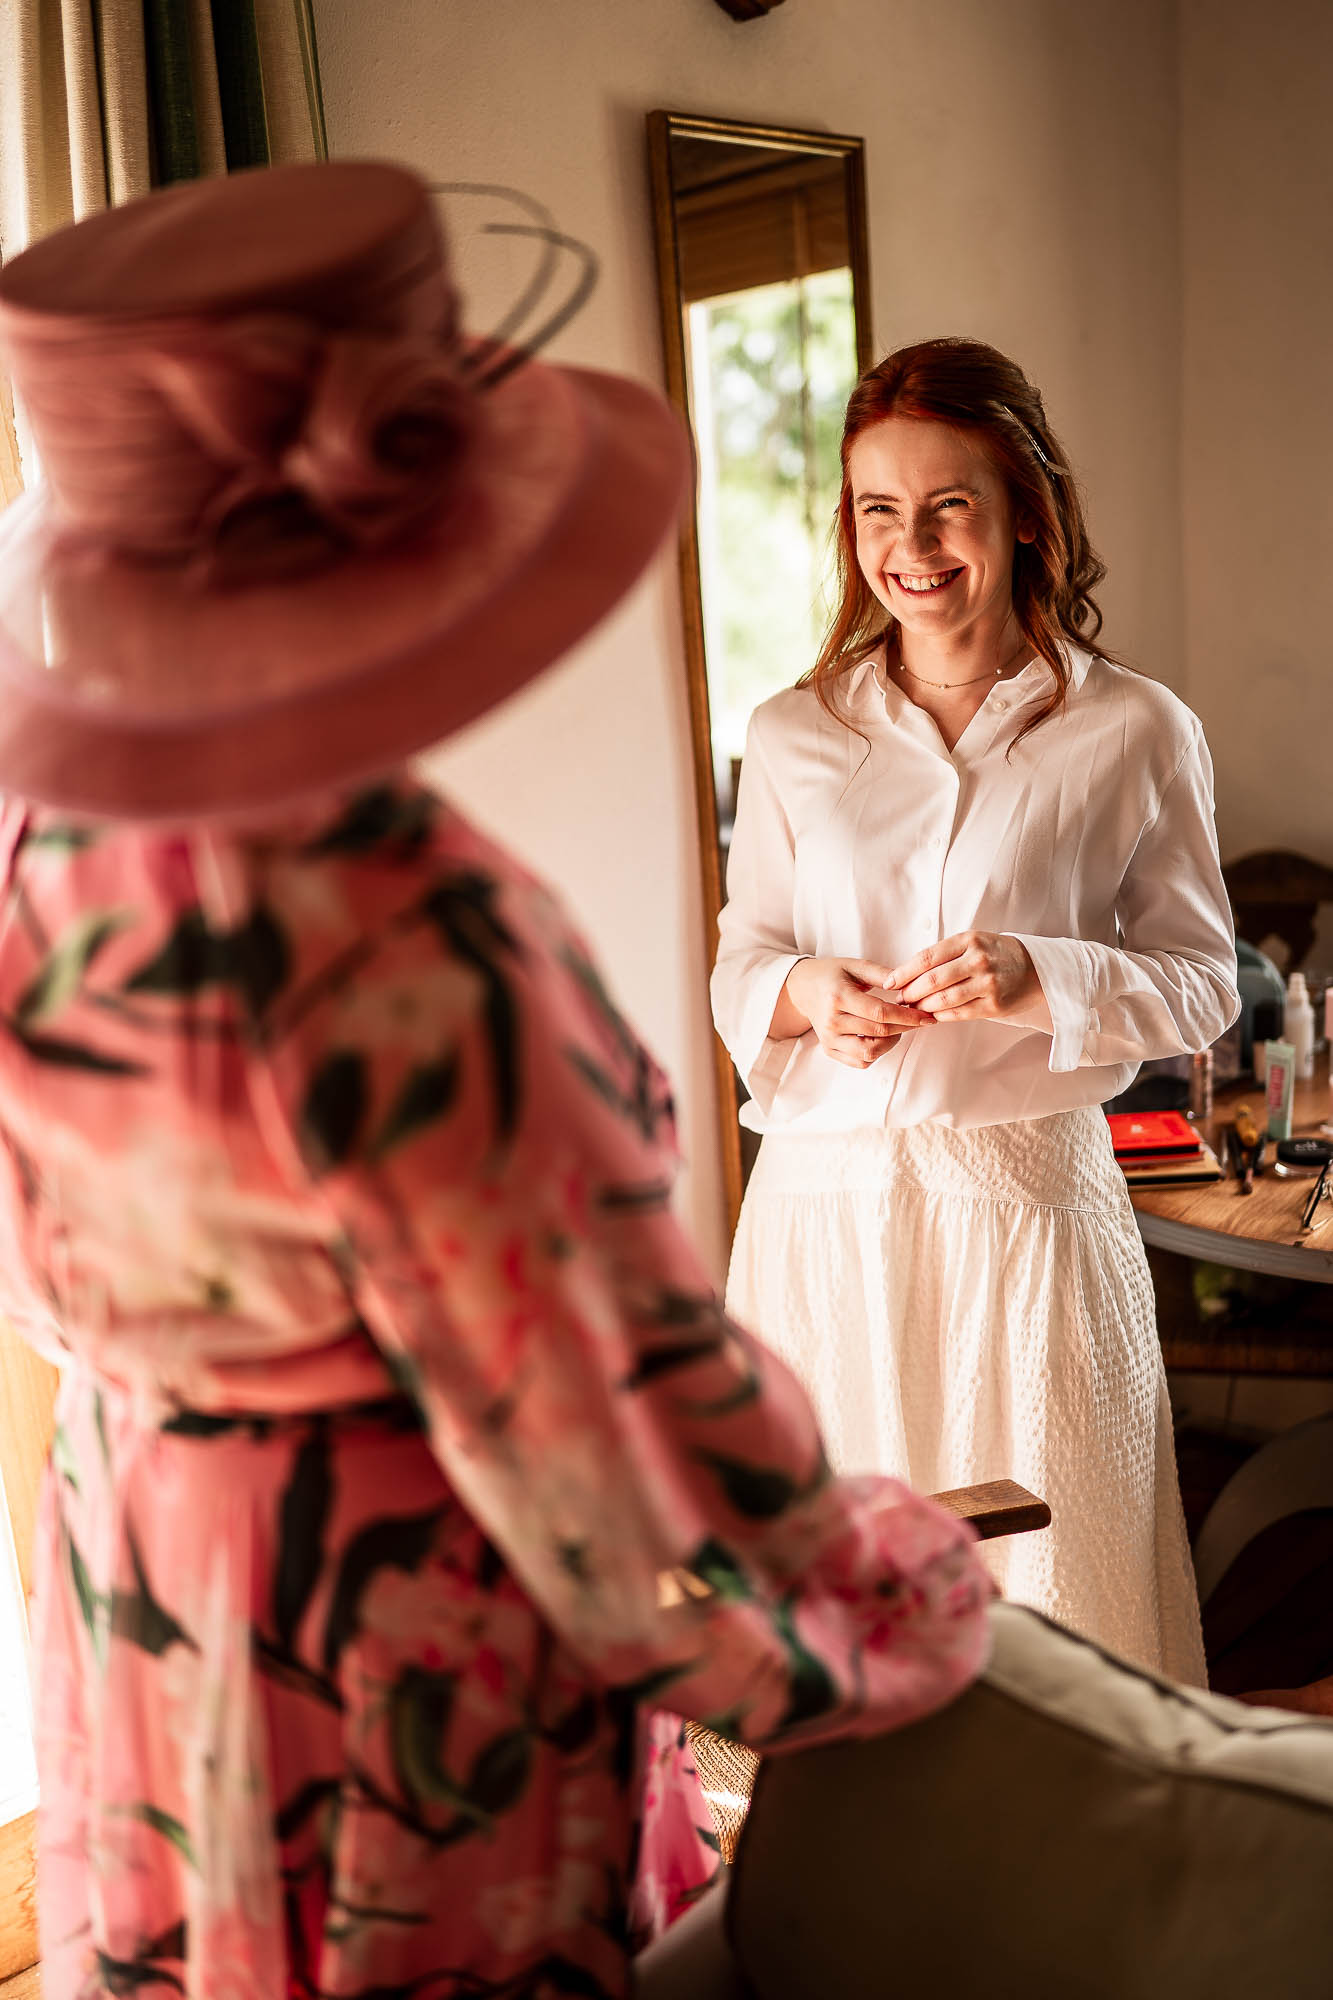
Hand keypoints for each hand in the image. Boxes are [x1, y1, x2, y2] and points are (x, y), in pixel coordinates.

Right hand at [778, 957, 933, 1069]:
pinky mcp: (829, 1050)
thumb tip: (909, 983)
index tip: (926, 1016)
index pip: (880, 1013)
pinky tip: (881, 1037)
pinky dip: (876, 1053)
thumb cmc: (831, 975)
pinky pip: (860, 1062)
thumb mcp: (855, 966)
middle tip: (919, 1019)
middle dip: (905, 1028)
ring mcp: (829, 1039)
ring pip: (870, 1053)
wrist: (803, 988)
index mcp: (838, 997)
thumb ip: (882, 974)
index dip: (907, 1017)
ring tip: (897, 1027)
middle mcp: (832, 1021)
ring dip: (891, 1043)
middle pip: (878, 1033)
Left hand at [886, 932, 1045, 1023]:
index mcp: (969, 940)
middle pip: (932, 980)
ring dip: (922, 1006)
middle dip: (910, 992)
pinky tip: (932, 1015)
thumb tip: (907, 974)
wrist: (1036, 969)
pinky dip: (941, 1016)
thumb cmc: (996, 954)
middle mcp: (978, 960)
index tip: (889, 982)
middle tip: (899, 998)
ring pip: (943, 999)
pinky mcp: (995, 1005)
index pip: (926, 958)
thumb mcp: (973, 942)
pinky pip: (959, 1013)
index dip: (903, 972)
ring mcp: (988, 984)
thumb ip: (944, 954)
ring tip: (913, 1008)